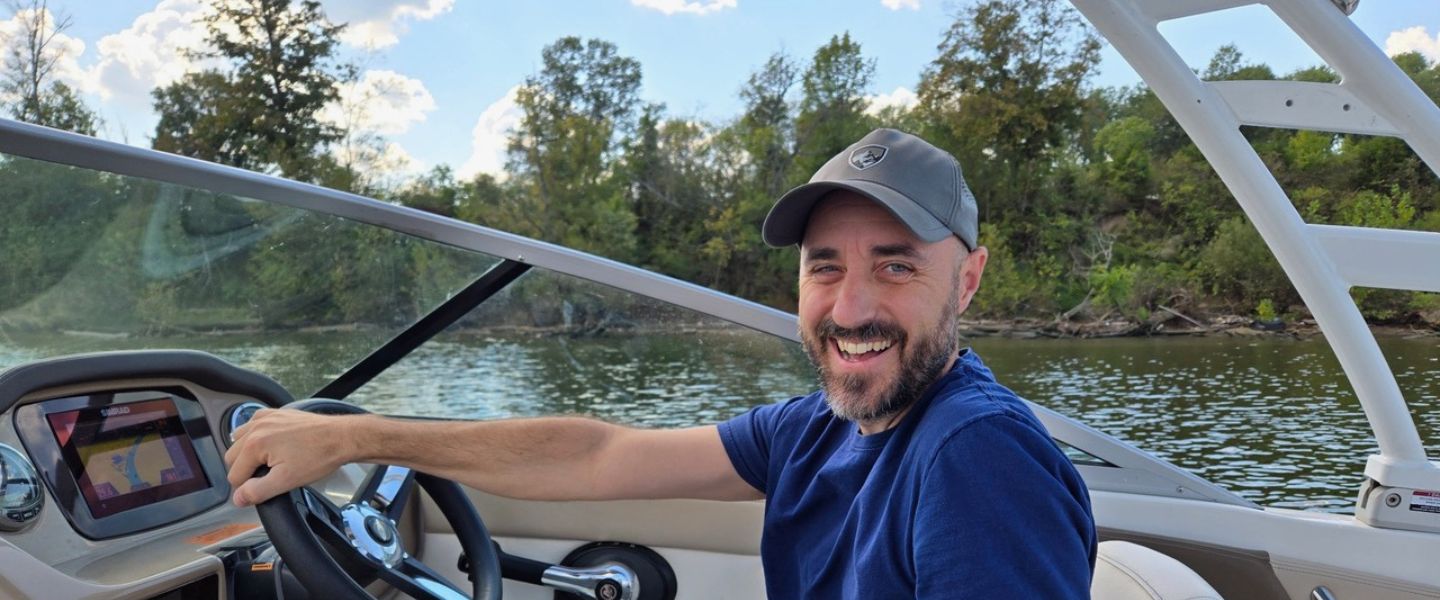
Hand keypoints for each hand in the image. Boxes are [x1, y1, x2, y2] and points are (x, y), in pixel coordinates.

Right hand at [224, 408, 363, 506]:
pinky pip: (254, 424)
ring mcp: (267, 417)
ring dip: (247, 452)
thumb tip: (239, 498)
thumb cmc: (319, 455)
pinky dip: (256, 435)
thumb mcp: (286, 481)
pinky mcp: (276, 413)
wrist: (341, 437)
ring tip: (268, 462)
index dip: (246, 487)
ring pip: (239, 439)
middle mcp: (257, 426)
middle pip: (232, 456)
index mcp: (255, 443)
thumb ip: (258, 491)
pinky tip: (271, 445)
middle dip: (245, 469)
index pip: (234, 475)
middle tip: (266, 477)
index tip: (261, 488)